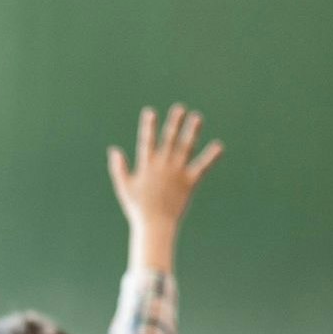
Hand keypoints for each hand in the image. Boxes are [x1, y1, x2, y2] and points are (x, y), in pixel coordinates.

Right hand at [107, 103, 222, 271]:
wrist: (155, 225)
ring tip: (198, 117)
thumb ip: (119, 168)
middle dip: (174, 123)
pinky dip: (210, 157)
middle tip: (180, 108)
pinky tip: (219, 146)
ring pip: (186, 148)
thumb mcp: (124, 187)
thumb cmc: (138, 208)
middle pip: (169, 140)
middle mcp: (162, 166)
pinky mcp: (189, 182)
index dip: (148, 126)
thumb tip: (113, 150)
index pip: (146, 141)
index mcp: (147, 166)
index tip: (150, 112)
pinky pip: (202, 167)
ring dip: (192, 132)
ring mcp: (177, 173)